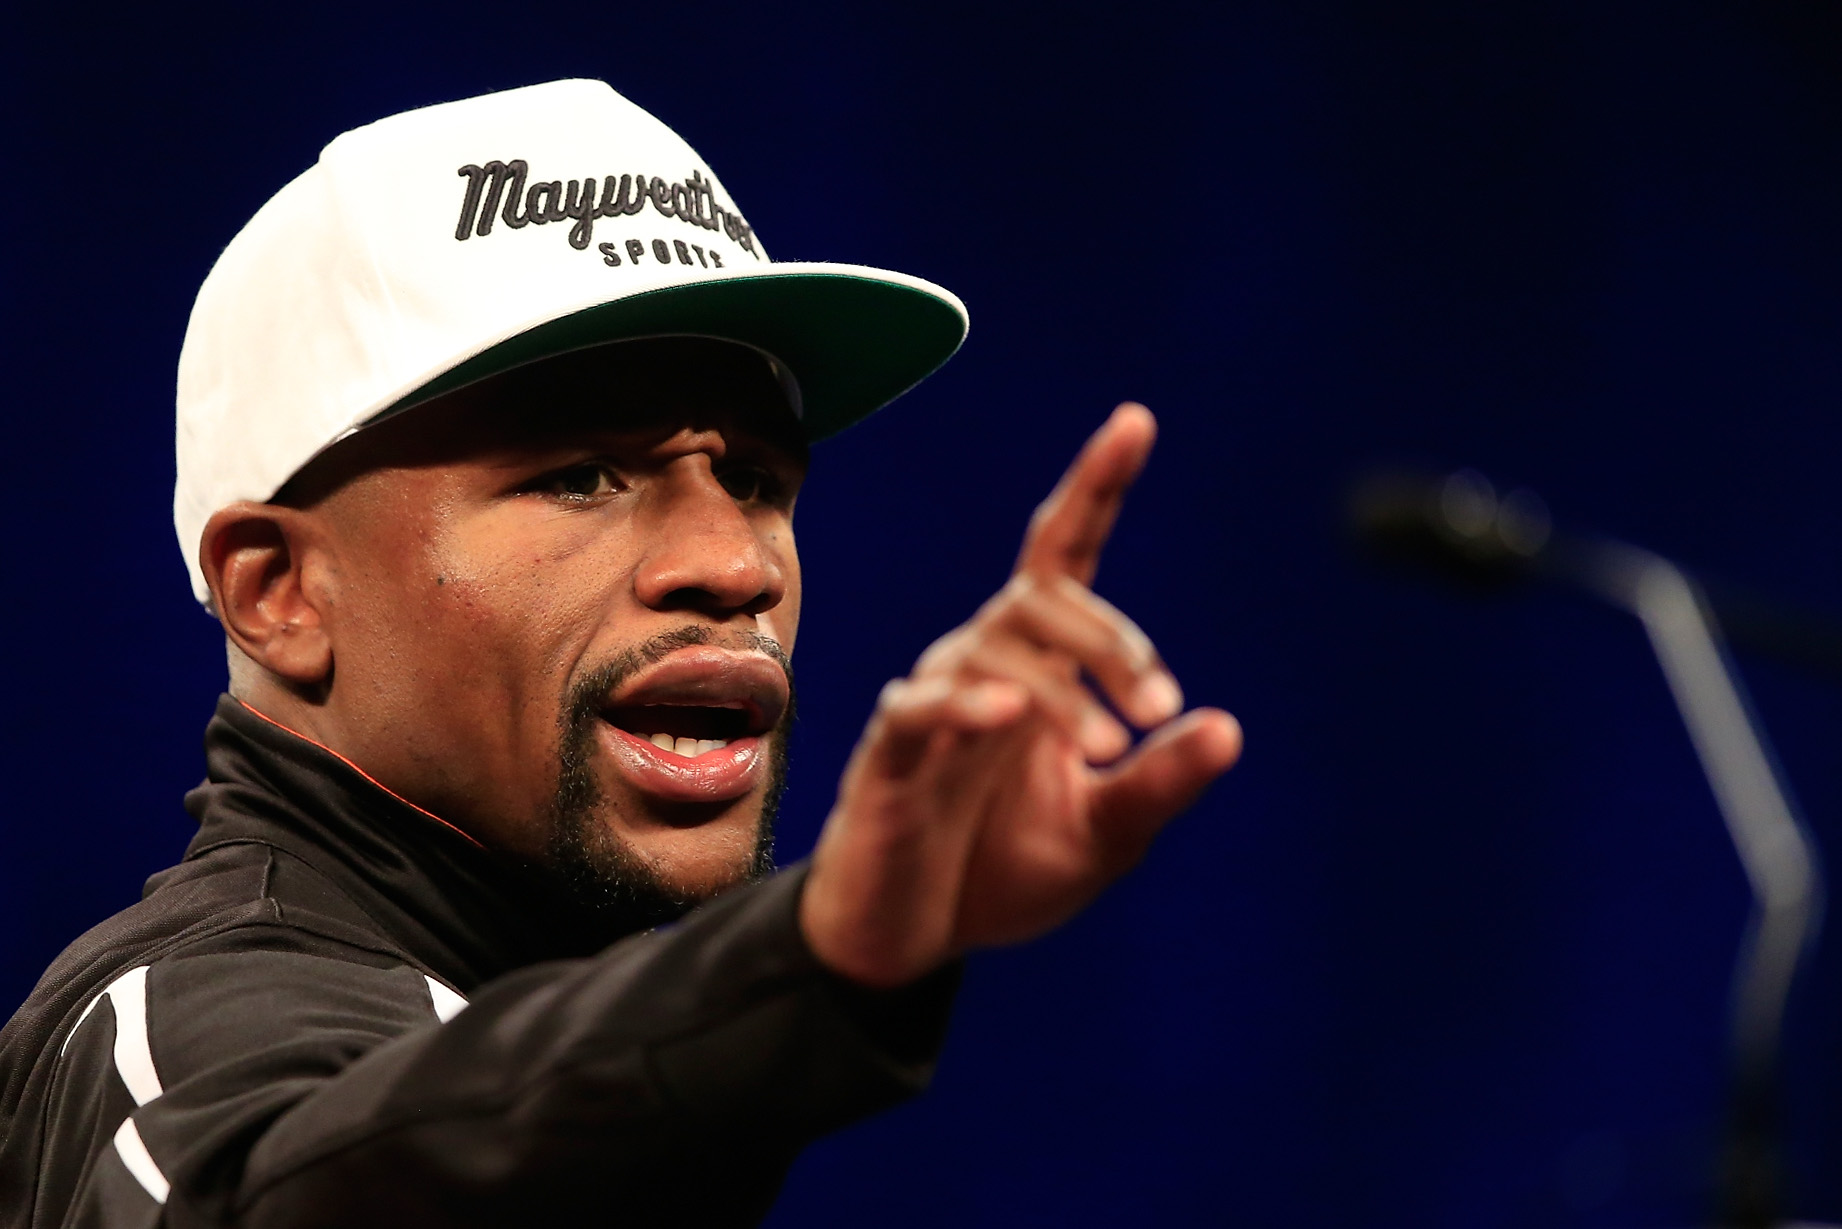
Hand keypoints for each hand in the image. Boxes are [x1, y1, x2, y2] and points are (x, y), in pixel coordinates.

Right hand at [799, 403, 1243, 986]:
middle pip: (1042, 596)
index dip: (1094, 488)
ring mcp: (934, 705)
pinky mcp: (890, 755)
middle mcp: (984, 666)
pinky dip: (963, 703)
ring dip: (1063, 689)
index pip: (1062, 559)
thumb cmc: (998, 870)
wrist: (912, 940)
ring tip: (1109, 750)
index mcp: (1038, 671)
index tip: (1135, 421)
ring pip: (994, 646)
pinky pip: (919, 706)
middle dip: (1113, 639)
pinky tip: (1003, 715)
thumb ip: (1157, 784)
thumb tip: (1229, 727)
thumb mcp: (1103, 837)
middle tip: (1159, 706)